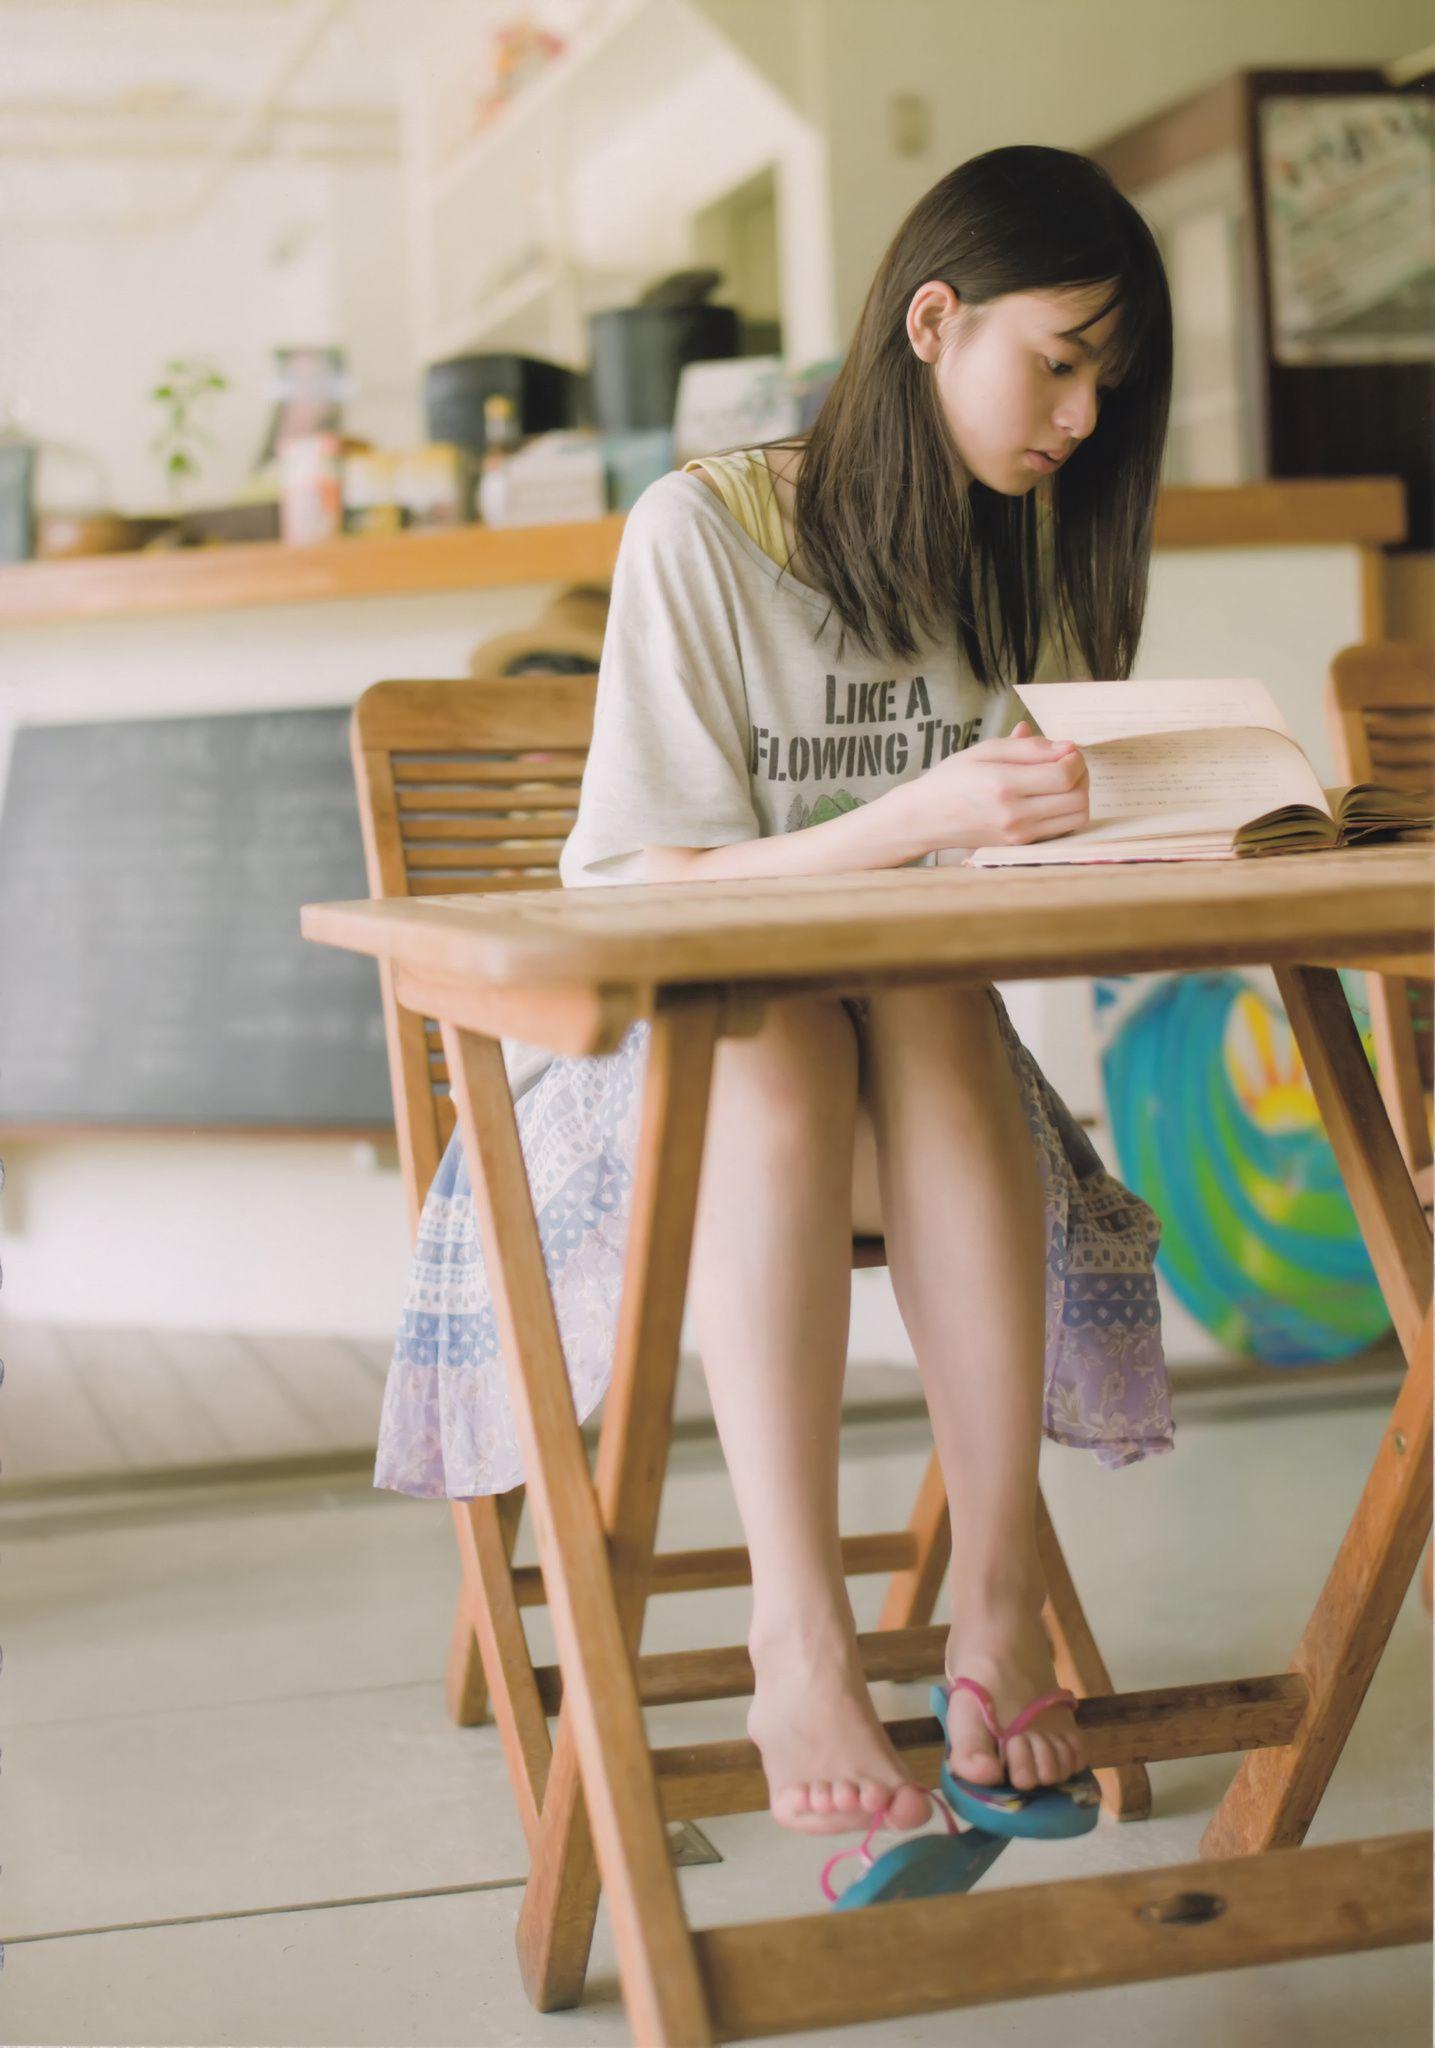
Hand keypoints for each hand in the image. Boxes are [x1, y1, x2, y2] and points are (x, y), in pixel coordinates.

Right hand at [900, 721, 1089, 853]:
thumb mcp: (985, 750)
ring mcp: (1019, 835)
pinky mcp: (1020, 846)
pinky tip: (1051, 799)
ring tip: (1061, 781)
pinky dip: (1066, 812)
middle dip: (1082, 776)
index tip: (1066, 750)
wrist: (925, 818)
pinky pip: (1062, 830)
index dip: (1075, 758)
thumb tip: (1066, 747)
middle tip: (1067, 763)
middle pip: (1077, 798)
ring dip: (1078, 796)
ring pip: (1076, 818)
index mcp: (1004, 785)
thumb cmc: (953, 779)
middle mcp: (1014, 815)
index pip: (1064, 774)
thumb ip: (1027, 747)